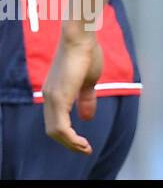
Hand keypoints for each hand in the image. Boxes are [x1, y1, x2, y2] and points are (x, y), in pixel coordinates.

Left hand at [42, 30, 103, 154]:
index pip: (56, 121)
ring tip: (85, 148)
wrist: (81, 38)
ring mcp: (52, 98)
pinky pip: (61, 126)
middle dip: (69, 144)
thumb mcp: (89, 81)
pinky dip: (70, 137)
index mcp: (55, 94)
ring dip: (70, 143)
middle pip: (53, 130)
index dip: (69, 135)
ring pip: (55, 131)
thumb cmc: (86, 54)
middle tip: (85, 149)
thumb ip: (87, 99)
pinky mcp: (59, 97)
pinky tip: (81, 141)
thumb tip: (87, 118)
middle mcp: (49, 98)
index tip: (84, 143)